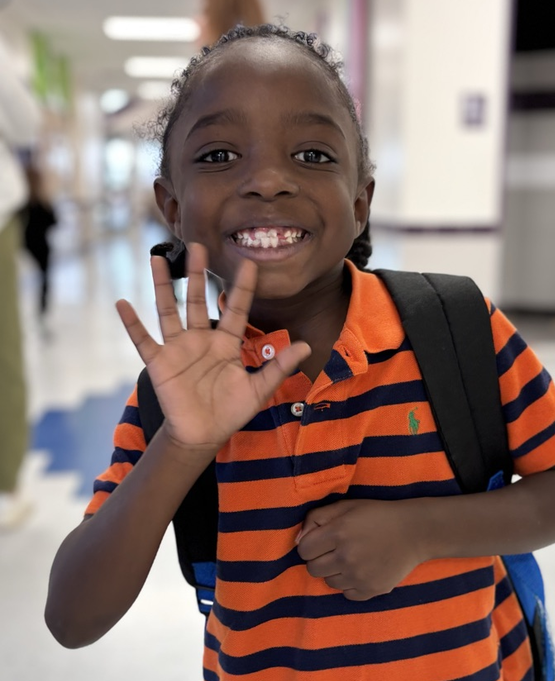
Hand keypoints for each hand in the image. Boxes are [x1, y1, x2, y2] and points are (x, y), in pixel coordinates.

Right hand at [115, 243, 309, 452]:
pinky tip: (122, 303)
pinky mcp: (159, 362)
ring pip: (168, 310)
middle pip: (196, 300)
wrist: (203, 436)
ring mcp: (178, 348)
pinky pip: (143, 339)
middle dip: (197, 274)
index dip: (242, 288)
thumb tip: (307, 346)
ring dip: (161, 285)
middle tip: (197, 245)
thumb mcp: (259, 389)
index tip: (249, 263)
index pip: (235, 309)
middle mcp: (200, 340)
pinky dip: (132, 323)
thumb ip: (279, 366)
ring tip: (156, 258)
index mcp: (225, 344)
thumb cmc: (230, 412)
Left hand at [296, 499, 429, 600]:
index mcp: (338, 532)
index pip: (303, 550)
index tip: (323, 541)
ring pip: (329, 583)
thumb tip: (297, 541)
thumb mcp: (346, 506)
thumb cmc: (377, 516)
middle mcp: (346, 556)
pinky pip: (347, 594)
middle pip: (313, 569)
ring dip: (335, 572)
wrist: (415, 532)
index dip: (310, 545)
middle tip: (336, 551)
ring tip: (352, 559)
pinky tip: (362, 571)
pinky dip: (351, 585)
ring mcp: (359, 576)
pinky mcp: (371, 590)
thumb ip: (316, 518)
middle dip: (320, 560)